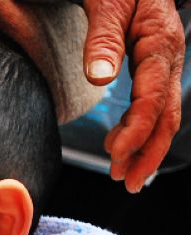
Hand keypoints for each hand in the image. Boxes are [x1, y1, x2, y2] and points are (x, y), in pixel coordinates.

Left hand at [81, 0, 185, 191]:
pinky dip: (141, 130)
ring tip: (123, 174)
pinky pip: (154, 105)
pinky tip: (121, 146)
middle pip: (167, 115)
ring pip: (164, 114)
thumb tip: (99, 78)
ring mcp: (165, 63)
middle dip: (150, 153)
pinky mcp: (155, 66)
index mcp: (160, 44)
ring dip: (146, 148)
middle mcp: (169, 57)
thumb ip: (102, 39)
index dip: (137, 131)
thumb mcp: (107, 2)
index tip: (115, 154)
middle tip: (129, 183)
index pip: (153, 98)